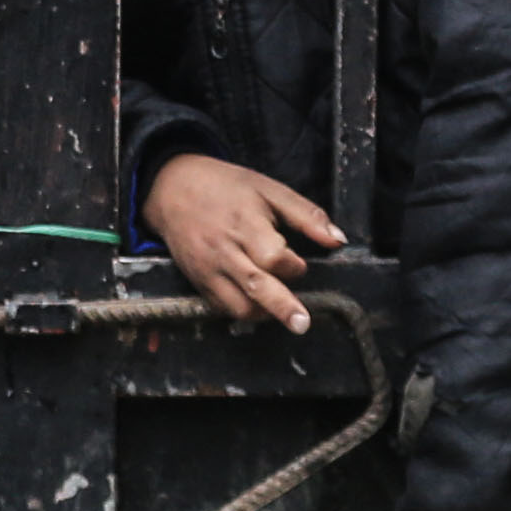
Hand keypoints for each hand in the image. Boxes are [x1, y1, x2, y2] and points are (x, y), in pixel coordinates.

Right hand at [143, 152, 334, 330]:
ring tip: (280, 312)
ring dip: (263, 314)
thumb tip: (338, 240)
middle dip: (282, 308)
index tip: (298, 262)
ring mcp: (208, 269)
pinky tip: (256, 306)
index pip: (273, 256)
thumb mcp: (268, 189)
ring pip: (237, 305)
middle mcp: (225, 250)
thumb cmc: (225, 187)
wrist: (171, 188)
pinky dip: (241, 311)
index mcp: (245, 223)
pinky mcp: (198, 281)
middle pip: (256, 286)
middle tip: (302, 323)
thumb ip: (306, 216)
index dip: (293, 266)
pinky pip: (221, 307)